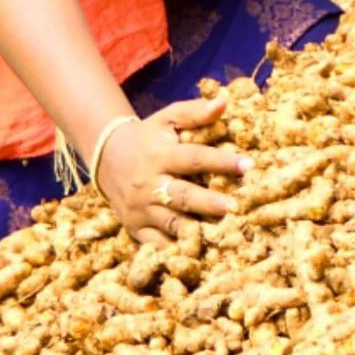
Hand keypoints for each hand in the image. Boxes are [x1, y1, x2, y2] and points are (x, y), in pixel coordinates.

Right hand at [95, 94, 250, 246]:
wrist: (107, 159)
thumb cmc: (148, 137)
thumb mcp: (167, 119)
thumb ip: (195, 112)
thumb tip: (224, 100)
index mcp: (160, 154)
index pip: (193, 158)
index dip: (220, 161)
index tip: (248, 165)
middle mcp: (149, 183)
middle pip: (182, 195)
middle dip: (209, 202)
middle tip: (235, 207)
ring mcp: (141, 209)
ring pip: (172, 224)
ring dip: (198, 231)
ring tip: (224, 235)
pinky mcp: (136, 230)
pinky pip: (158, 245)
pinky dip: (177, 251)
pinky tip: (198, 254)